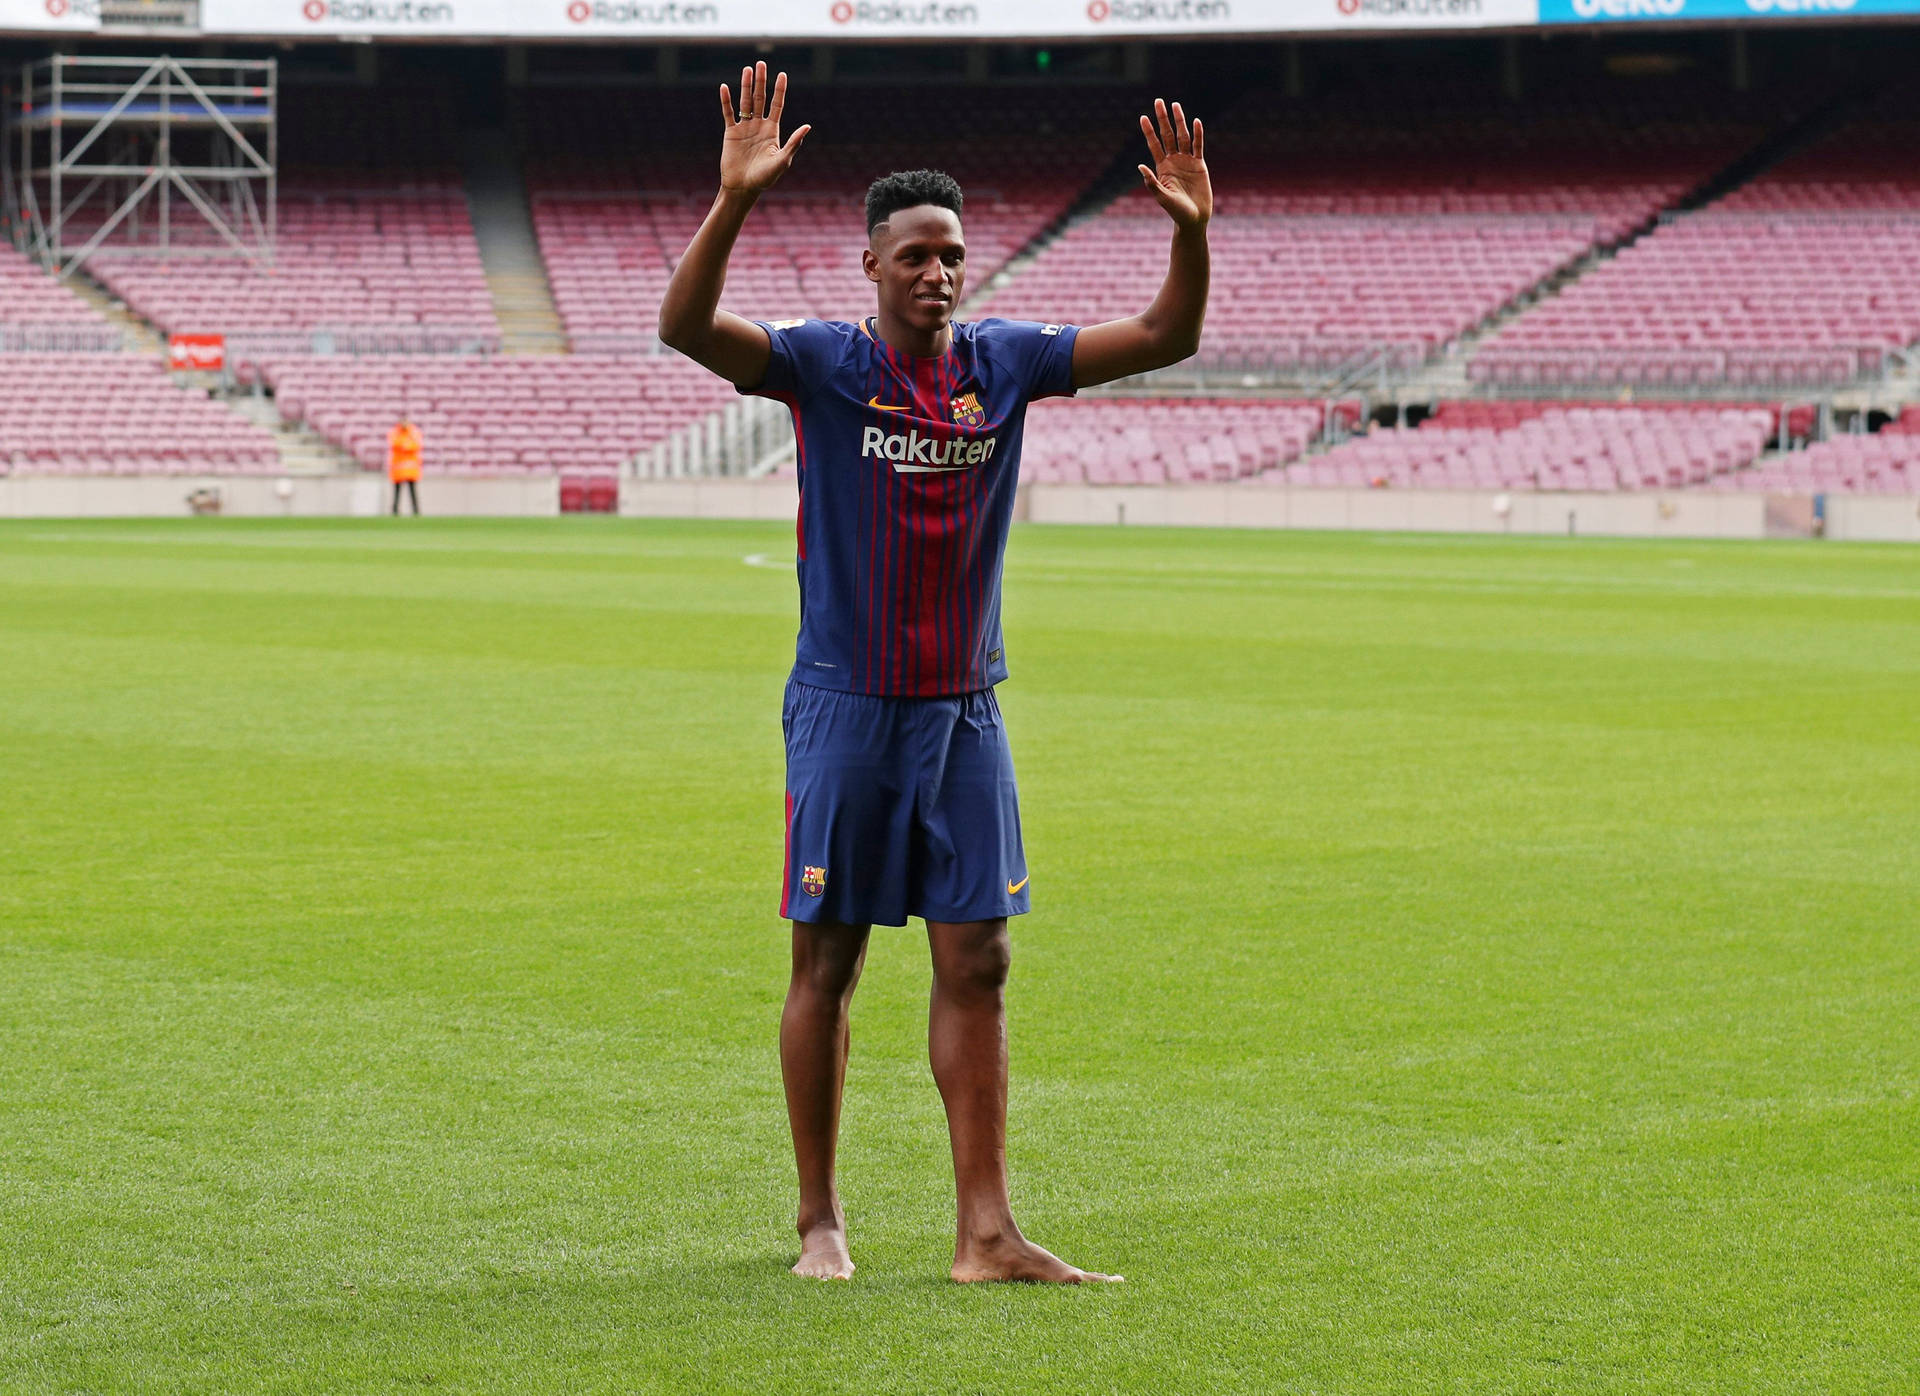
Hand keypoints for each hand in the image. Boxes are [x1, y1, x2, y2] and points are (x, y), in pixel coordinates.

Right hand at [719, 61, 809, 195]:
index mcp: (773, 131)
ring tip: (747, 69)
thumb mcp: (782, 160)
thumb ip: (794, 143)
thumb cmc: (765, 178)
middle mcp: (759, 126)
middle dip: (762, 81)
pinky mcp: (731, 133)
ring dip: (746, 86)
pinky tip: (725, 87)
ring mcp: (745, 128)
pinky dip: (726, 101)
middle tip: (762, 63)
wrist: (743, 188)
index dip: (779, 90)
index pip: (777, 105)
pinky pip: (728, 113)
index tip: (782, 74)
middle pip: (761, 99)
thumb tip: (808, 126)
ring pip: (745, 102)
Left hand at [1137, 98, 1210, 229]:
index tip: (1143, 117)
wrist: (1194, 219)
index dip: (1149, 131)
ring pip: (1183, 137)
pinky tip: (1195, 122)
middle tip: (1159, 101)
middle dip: (1163, 119)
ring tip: (1176, 105)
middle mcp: (1173, 161)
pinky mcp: (1200, 165)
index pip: (1154, 145)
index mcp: (1162, 168)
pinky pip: (1198, 146)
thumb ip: (1151, 182)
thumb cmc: (1176, 211)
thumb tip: (1139, 166)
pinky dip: (1197, 134)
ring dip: (1179, 121)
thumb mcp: (1162, 197)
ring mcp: (1187, 162)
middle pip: (1167, 135)